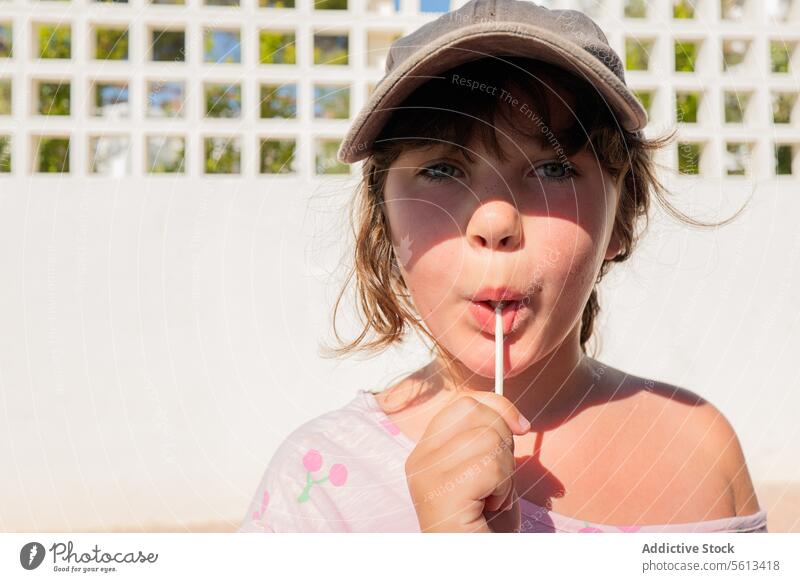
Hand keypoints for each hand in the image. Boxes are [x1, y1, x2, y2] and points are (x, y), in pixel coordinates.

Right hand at [404, 392, 530, 531]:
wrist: (477, 566)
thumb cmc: (486, 530)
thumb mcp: (491, 473)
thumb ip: (491, 439)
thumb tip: (516, 419)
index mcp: (427, 451)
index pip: (464, 403)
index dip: (499, 408)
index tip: (521, 429)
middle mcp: (419, 459)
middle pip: (477, 412)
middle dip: (504, 443)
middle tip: (495, 482)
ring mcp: (425, 476)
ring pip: (488, 437)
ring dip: (505, 473)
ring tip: (490, 500)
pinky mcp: (440, 493)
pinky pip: (491, 465)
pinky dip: (503, 488)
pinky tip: (489, 508)